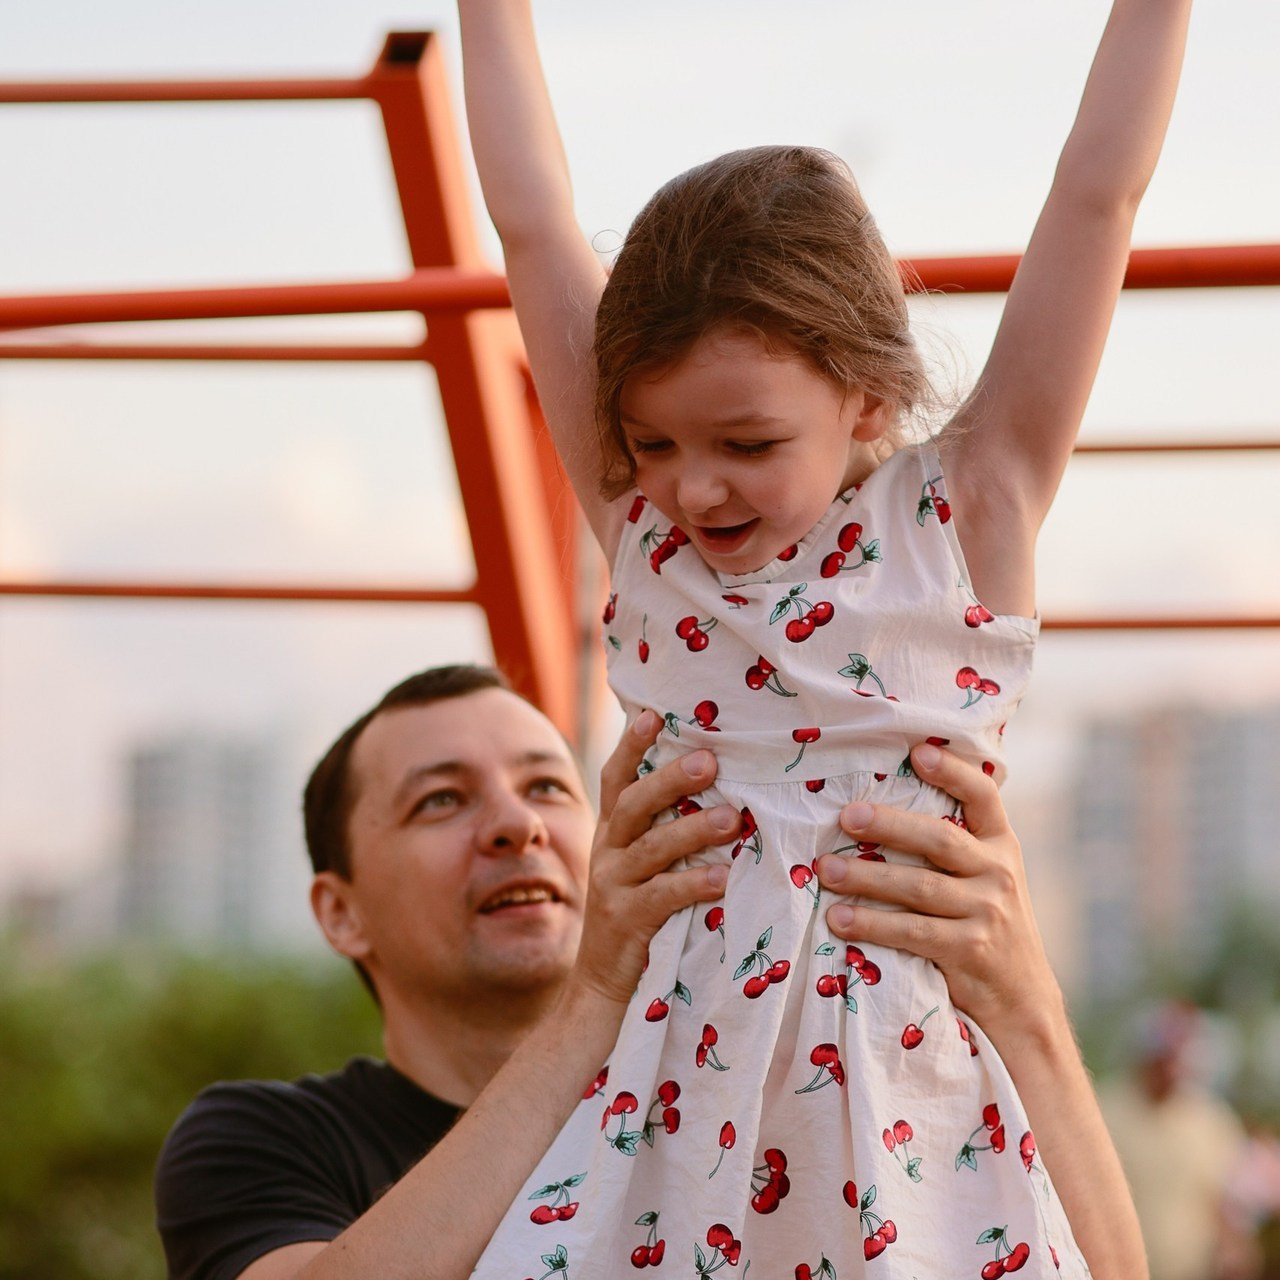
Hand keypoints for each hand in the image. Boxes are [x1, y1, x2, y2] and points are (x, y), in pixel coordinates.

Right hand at [572, 710, 736, 1004]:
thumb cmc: (637, 913)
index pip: (615, 778)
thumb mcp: (640, 865)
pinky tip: (724, 878)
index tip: (653, 714)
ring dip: (694, 829)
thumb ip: (662, 828)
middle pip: (634, 803)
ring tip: (734, 819)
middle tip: (710, 761)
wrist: (602, 985)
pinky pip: (662, 896)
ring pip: (652, 847)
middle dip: (671, 779)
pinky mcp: (625, 920)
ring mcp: (612, 886)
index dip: (631, 745)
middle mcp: (606, 851)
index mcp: (611, 832)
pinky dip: (693, 884)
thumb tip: (716, 784)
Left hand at [817, 742, 1059, 1043]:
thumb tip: (884, 802)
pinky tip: (839, 920)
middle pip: (939, 838)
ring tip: (826, 871)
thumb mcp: (988, 877)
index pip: (984, 796)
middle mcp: (998, 873)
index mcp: (1002, 845)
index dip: (952, 771)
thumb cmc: (986, 925)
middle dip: (889, 824)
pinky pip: (912, 932)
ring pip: (918, 887)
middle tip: (847, 816)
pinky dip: (872, 925)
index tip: (917, 751)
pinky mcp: (970, 950)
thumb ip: (957, 844)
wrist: (1022, 1000)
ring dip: (867, 878)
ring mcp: (988, 912)